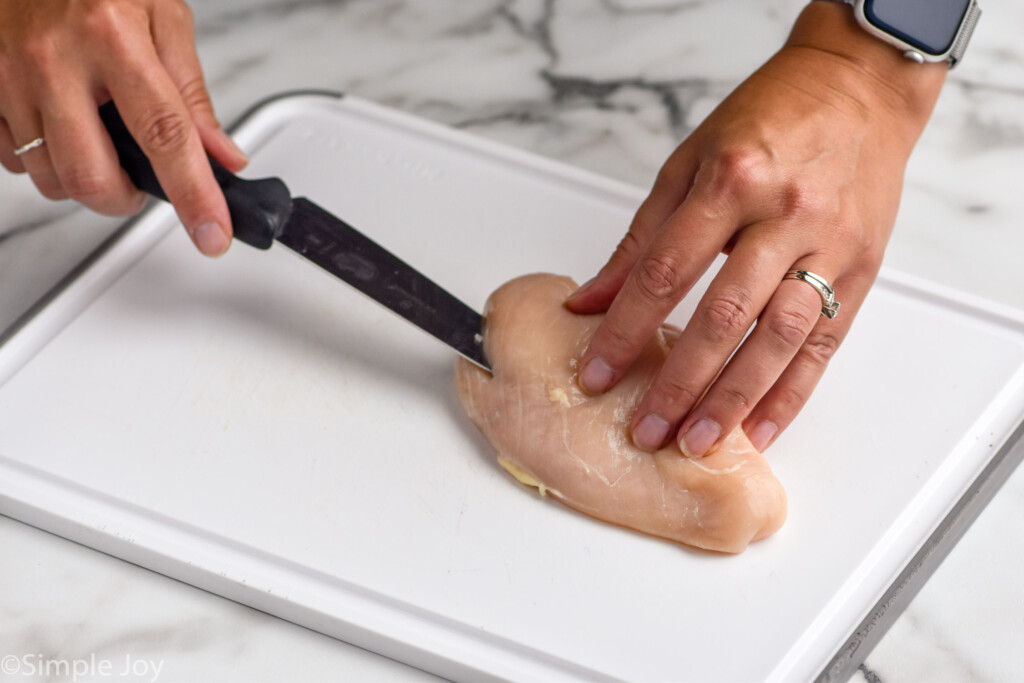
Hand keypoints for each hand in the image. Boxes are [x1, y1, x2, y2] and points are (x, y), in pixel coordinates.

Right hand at [0, 0, 246, 255]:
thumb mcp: (161, 16)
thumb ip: (192, 93)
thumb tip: (221, 156)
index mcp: (112, 37)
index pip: (165, 136)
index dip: (194, 194)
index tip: (211, 233)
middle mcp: (54, 59)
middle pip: (93, 178)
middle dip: (124, 200)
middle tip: (141, 182)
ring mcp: (9, 76)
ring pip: (50, 178)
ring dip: (84, 178)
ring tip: (99, 139)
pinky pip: (13, 160)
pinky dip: (44, 159)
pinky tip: (60, 127)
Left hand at [565, 2, 945, 454]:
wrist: (858, 91)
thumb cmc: (769, 119)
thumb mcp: (689, 162)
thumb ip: (641, 239)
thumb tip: (591, 302)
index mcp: (733, 180)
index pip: (666, 272)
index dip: (626, 330)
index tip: (598, 372)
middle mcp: (786, 215)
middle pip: (724, 316)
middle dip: (679, 382)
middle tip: (646, 429)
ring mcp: (831, 246)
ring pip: (779, 339)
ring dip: (734, 400)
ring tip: (696, 441)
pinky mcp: (863, 270)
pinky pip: (825, 345)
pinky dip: (791, 394)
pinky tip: (759, 429)